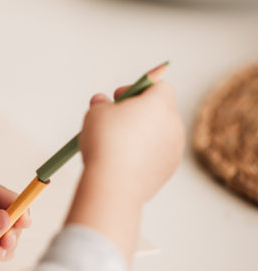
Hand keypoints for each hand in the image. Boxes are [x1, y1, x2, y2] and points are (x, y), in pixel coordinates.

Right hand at [67, 79, 184, 261]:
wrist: (114, 183)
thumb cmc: (105, 142)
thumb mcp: (96, 113)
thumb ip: (101, 104)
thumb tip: (101, 103)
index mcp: (160, 104)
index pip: (159, 86)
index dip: (138, 89)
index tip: (118, 98)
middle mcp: (174, 124)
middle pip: (160, 110)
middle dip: (139, 112)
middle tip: (115, 120)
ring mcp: (174, 149)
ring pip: (160, 134)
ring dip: (142, 135)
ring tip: (117, 145)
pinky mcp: (169, 170)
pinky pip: (157, 155)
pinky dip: (144, 155)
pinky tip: (123, 163)